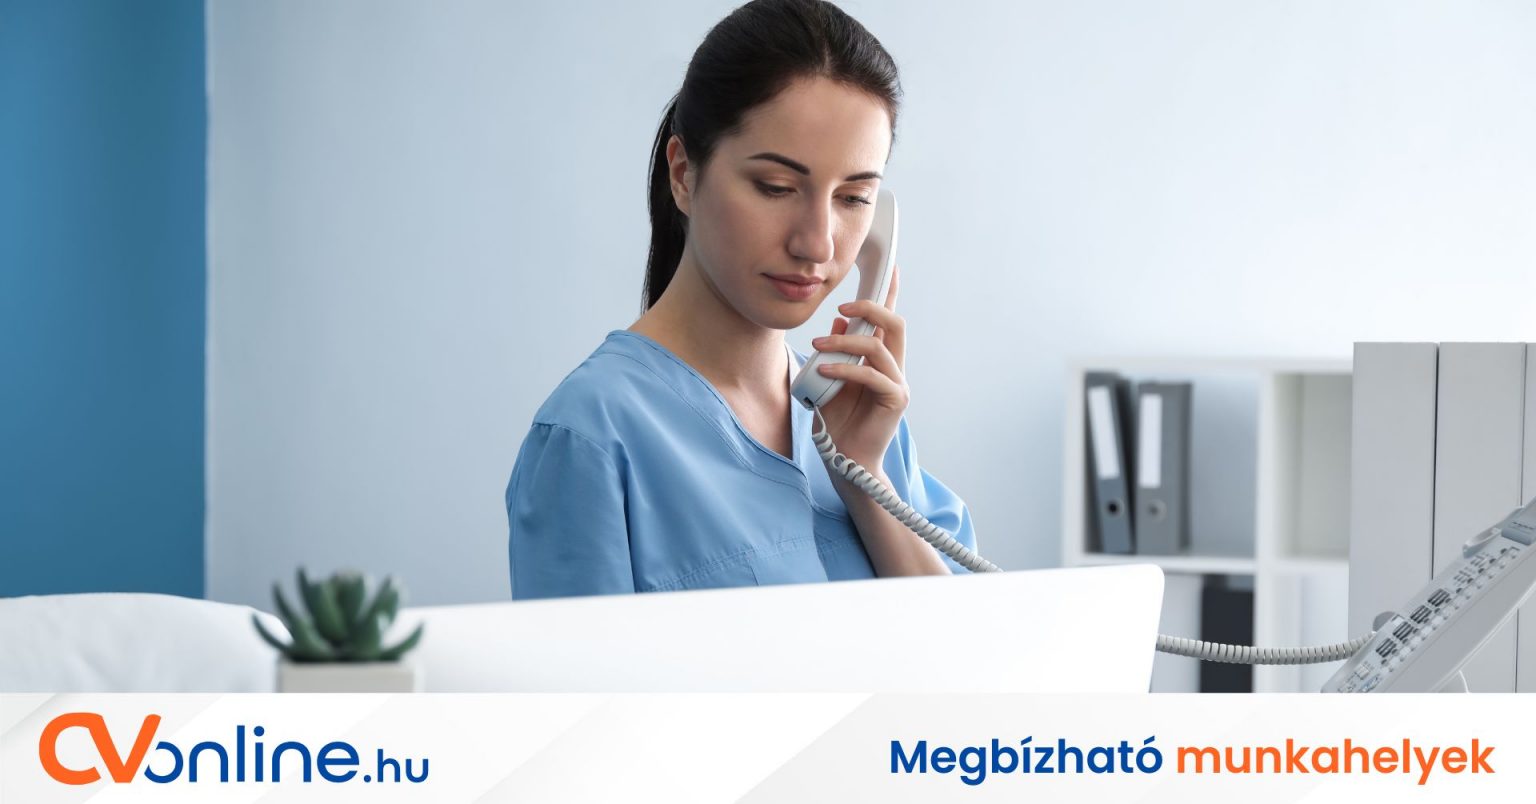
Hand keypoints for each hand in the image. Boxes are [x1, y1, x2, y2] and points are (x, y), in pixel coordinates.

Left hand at [810, 263, 906, 472]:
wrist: (844, 461)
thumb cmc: (837, 422)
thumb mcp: (829, 380)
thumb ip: (835, 352)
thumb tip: (837, 320)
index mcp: (881, 361)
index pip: (889, 321)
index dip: (891, 294)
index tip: (891, 267)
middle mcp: (894, 369)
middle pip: (895, 324)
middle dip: (872, 307)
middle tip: (843, 304)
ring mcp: (897, 384)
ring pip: (880, 347)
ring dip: (847, 340)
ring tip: (820, 343)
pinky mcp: (895, 401)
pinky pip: (873, 376)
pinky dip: (847, 369)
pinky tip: (826, 370)